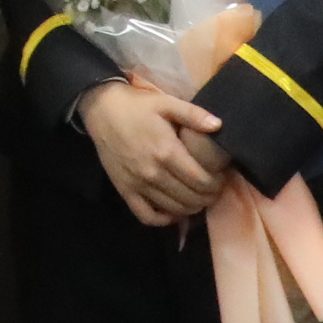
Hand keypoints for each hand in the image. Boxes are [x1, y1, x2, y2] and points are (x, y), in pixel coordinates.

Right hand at [79, 82, 227, 224]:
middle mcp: (153, 173)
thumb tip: (219, 126)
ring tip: (198, 199)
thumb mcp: (166, 103)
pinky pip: (146, 215)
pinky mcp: (124, 190)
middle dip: (208, 197)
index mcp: (167, 151)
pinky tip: (173, 212)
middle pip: (190, 198)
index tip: (221, 178)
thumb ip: (194, 114)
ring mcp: (137, 184)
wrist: (101, 109)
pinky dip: (163, 220)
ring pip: (173, 209)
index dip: (216, 184)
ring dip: (191, 208)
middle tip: (213, 190)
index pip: (200, 180)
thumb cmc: (137, 106)